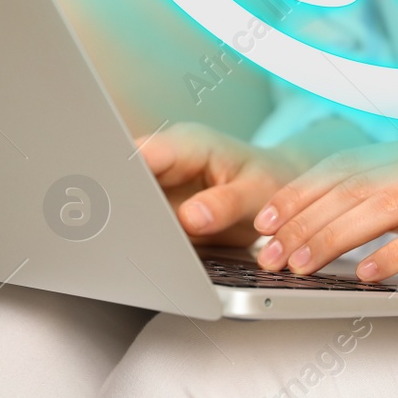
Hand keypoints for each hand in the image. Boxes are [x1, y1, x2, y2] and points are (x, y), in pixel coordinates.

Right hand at [136, 123, 307, 246]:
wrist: (275, 188)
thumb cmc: (269, 179)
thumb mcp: (256, 191)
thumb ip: (225, 203)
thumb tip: (190, 217)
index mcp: (187, 144)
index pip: (143, 154)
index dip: (126, 176)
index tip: (125, 202)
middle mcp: (166, 163)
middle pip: (126, 181)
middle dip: (123, 206)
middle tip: (131, 235)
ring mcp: (160, 188)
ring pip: (128, 206)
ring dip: (130, 226)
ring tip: (141, 246)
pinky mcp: (159, 212)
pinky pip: (141, 224)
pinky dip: (141, 239)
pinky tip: (147, 253)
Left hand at [251, 134, 397, 292]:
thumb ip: (397, 212)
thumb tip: (328, 234)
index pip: (349, 168)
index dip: (301, 193)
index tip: (263, 223)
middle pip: (358, 186)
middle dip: (305, 221)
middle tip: (270, 253)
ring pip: (386, 205)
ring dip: (335, 237)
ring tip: (302, 265)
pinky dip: (396, 254)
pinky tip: (369, 274)